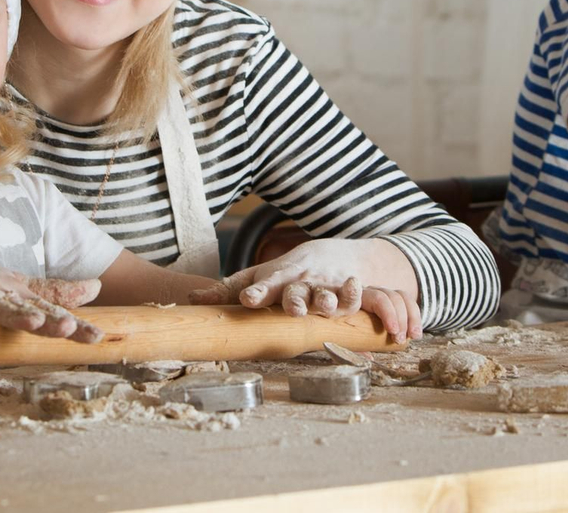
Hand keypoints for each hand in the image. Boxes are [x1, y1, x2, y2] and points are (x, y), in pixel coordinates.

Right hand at [0, 225, 103, 342]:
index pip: (49, 307)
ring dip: (13, 314)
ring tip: (34, 323)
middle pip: (27, 306)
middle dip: (48, 319)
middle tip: (71, 329)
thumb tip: (93, 290)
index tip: (97, 337)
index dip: (73, 322)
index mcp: (15, 290)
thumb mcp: (12, 286)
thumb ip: (49, 292)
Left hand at [189, 239, 422, 342]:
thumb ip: (228, 290)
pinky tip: (377, 312)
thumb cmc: (289, 272)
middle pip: (299, 292)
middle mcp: (305, 282)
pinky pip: (364, 301)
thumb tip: (190, 299)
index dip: (256, 291)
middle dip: (296, 300)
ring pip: (331, 297)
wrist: (334, 254)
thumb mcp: (260, 276)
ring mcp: (331, 287)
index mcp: (280, 278)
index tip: (246, 300)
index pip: (264, 284)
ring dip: (332, 303)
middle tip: (293, 309)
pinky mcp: (354, 293)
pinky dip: (373, 306)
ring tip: (330, 309)